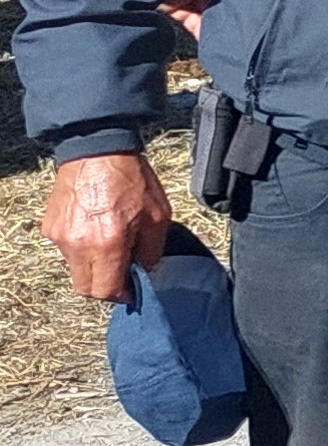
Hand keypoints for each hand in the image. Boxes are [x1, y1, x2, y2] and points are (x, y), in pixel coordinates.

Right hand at [40, 152, 172, 301]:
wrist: (97, 150)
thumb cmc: (132, 180)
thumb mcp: (159, 215)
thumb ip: (152, 251)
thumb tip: (145, 270)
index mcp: (107, 245)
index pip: (106, 291)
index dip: (121, 295)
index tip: (132, 290)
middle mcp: (78, 246)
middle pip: (85, 289)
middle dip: (104, 287)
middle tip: (121, 273)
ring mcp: (60, 237)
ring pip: (75, 270)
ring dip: (93, 266)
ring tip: (110, 243)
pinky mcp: (50, 227)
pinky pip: (66, 250)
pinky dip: (81, 248)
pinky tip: (95, 228)